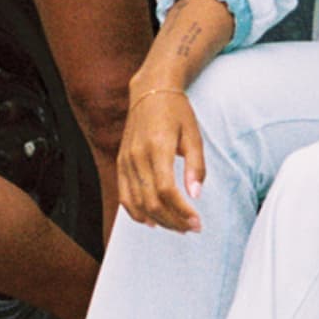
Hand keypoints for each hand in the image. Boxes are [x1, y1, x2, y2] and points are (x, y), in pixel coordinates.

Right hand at [118, 89, 205, 231]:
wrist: (150, 90)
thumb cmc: (176, 111)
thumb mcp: (193, 134)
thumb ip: (195, 165)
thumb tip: (195, 195)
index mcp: (157, 146)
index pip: (166, 190)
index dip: (182, 211)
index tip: (197, 222)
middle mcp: (137, 155)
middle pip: (151, 201)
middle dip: (173, 221)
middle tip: (192, 228)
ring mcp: (126, 160)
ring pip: (137, 203)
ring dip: (158, 220)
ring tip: (177, 226)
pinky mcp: (121, 162)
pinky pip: (124, 195)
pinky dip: (136, 213)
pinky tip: (152, 221)